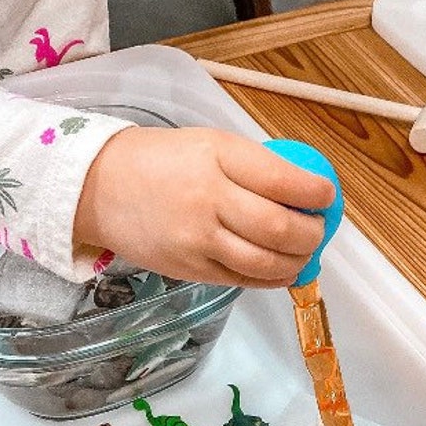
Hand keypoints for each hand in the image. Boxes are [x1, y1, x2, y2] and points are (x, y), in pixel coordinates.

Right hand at [74, 126, 335, 287]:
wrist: (99, 188)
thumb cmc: (162, 162)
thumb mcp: (209, 145)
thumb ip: (254, 167)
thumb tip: (305, 192)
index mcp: (217, 157)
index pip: (282, 180)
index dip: (315, 193)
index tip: (326, 196)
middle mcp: (209, 199)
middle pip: (279, 228)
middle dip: (311, 234)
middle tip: (318, 230)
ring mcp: (198, 240)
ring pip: (266, 262)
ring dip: (297, 262)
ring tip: (303, 253)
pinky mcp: (190, 270)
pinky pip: (243, 280)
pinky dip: (270, 278)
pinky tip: (279, 269)